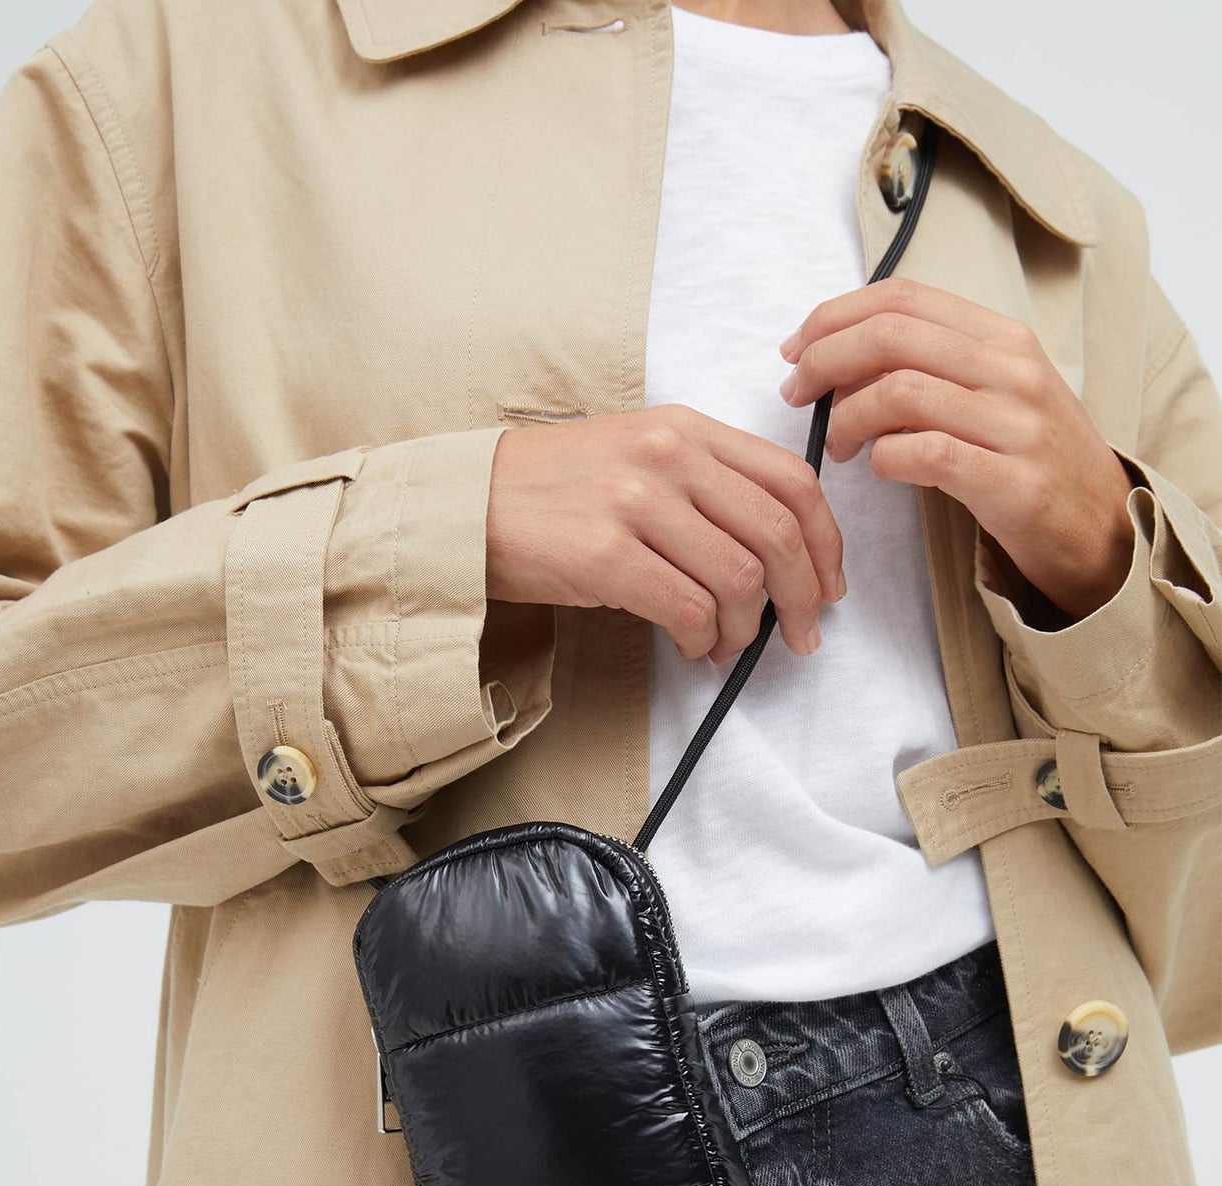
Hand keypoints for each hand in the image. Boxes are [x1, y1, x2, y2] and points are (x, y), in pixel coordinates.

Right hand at [485, 404, 845, 662]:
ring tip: (726, 645)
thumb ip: (702, 481)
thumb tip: (768, 548)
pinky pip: (687, 608)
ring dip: (744, 628)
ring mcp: (636, 503)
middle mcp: (668, 457)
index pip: (791, 480)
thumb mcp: (636, 454)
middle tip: (800, 636)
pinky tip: (693, 647)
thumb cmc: (552, 490)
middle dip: (802, 597)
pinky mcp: (605, 554)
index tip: (829, 584)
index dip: (825, 541)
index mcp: (685, 428)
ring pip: (737, 578)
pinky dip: (703, 639)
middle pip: (775, 533)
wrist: (466, 504)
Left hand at [779, 278, 1135, 620]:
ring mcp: (1015, 425)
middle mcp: (1012, 370)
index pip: (903, 297)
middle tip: (795, 393)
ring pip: (900, 392)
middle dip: (824, 360)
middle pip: (891, 336)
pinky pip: (925, 454)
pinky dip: (883, 459)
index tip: (796, 348)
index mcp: (1003, 336)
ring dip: (847, 417)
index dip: (834, 316)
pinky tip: (876, 468)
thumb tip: (842, 355)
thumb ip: (931, 364)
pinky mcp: (1012, 482)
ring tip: (838, 443)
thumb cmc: (1029, 457)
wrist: (1101, 525)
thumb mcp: (992, 391)